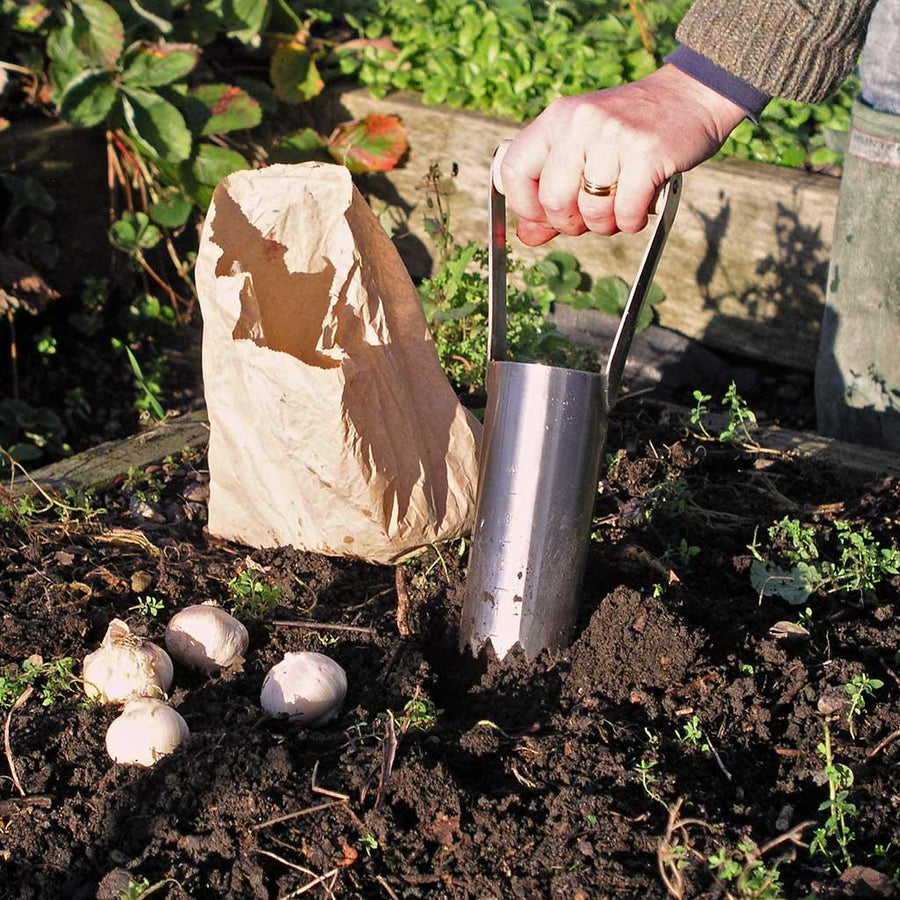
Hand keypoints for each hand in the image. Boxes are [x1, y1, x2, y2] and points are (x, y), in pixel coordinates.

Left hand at [498, 64, 746, 245]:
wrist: (691, 96)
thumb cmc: (629, 134)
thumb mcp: (582, 151)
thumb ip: (552, 193)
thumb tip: (526, 236)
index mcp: (556, 119)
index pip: (513, 172)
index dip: (526, 207)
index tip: (545, 216)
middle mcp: (580, 122)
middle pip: (553, 201)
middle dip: (569, 224)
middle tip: (589, 219)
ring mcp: (613, 136)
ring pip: (591, 211)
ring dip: (605, 226)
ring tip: (618, 212)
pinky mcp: (647, 153)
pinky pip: (626, 213)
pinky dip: (631, 223)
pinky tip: (638, 211)